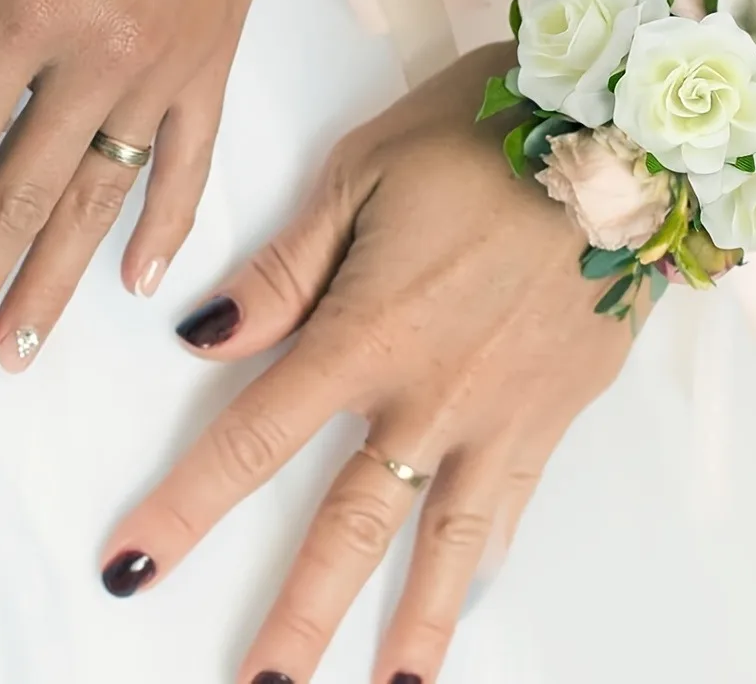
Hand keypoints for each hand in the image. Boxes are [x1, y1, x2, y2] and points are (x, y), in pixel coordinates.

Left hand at [103, 46, 641, 683]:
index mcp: (368, 329)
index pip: (257, 437)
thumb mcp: (368, 168)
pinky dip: (487, 557)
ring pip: (445, 540)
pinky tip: (468, 593)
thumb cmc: (486, 131)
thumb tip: (205, 336)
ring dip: (408, 624)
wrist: (624, 133)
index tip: (131, 569)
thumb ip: (289, 265)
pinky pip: (515, 500)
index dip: (188, 506)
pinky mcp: (560, 404)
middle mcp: (432, 392)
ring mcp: (503, 410)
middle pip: (350, 525)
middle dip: (298, 617)